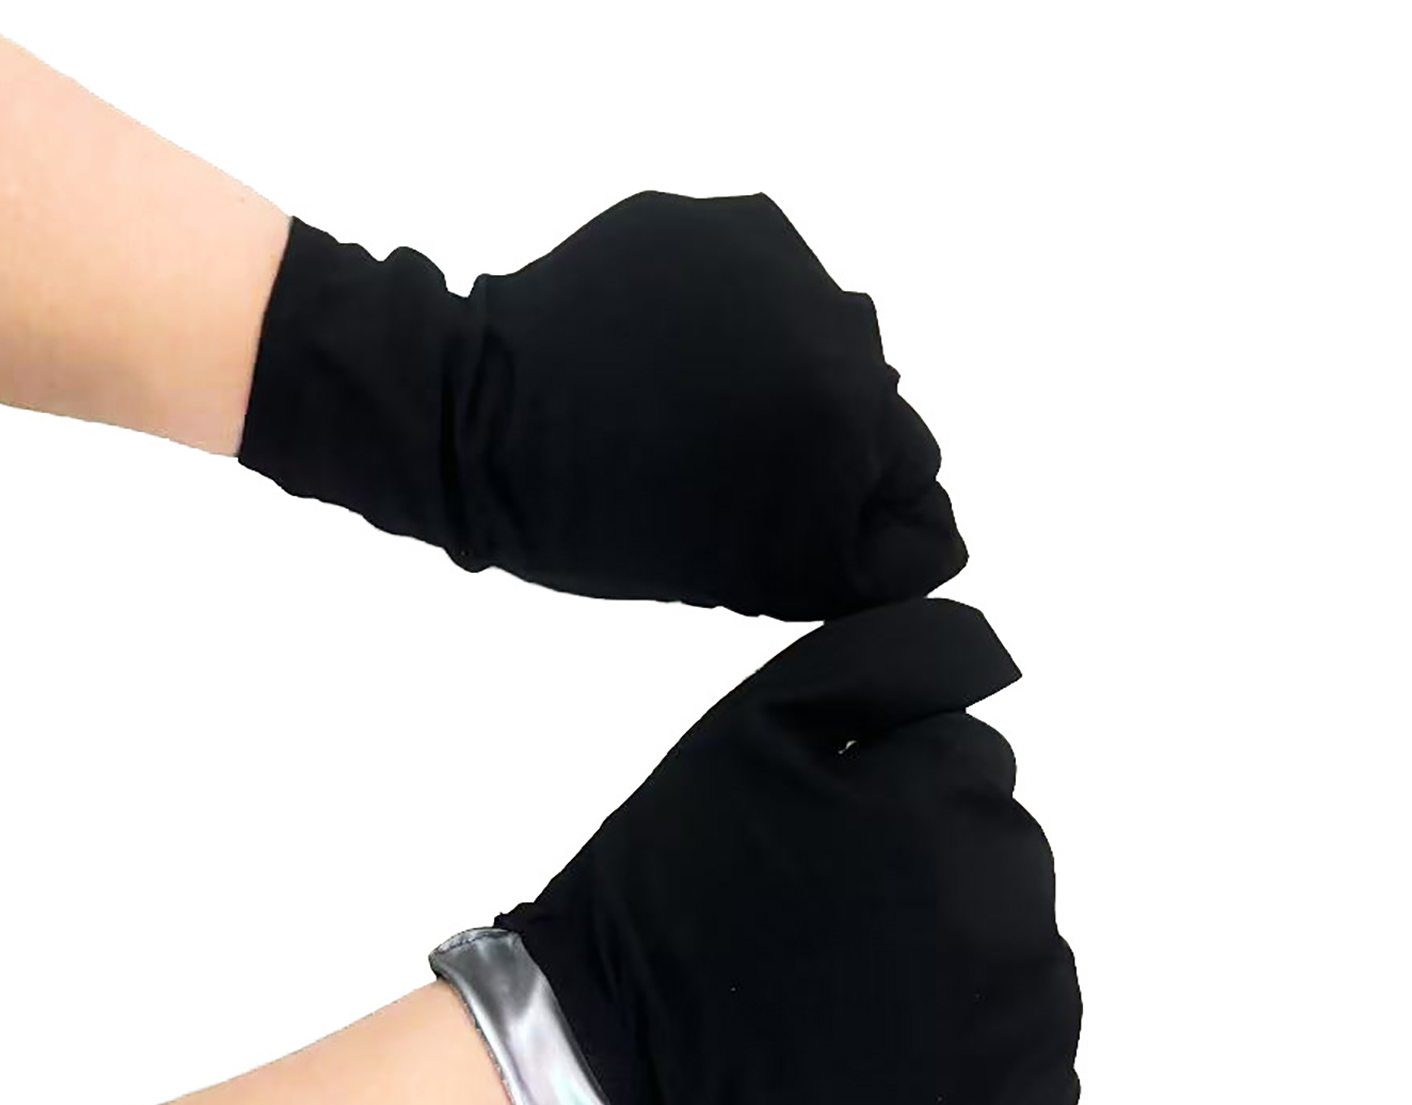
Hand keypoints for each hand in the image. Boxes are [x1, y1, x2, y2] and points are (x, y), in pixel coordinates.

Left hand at [237, 191, 965, 618]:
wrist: (474, 418)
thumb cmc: (606, 523)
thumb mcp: (755, 574)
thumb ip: (866, 558)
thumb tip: (936, 525)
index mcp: (848, 426)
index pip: (917, 478)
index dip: (859, 508)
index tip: (786, 513)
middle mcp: (839, 335)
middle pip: (880, 402)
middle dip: (825, 435)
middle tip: (732, 459)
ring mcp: (786, 268)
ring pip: (833, 336)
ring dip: (788, 366)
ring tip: (696, 397)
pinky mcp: (733, 223)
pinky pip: (777, 283)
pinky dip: (743, 313)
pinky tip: (676, 343)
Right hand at [492, 598, 1081, 1104]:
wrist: (625, 1070)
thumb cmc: (679, 886)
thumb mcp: (755, 725)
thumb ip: (892, 656)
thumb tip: (1003, 655)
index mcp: (948, 817)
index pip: (970, 759)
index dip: (883, 788)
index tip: (815, 843)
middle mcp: (1009, 928)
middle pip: (1002, 851)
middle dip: (927, 865)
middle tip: (823, 921)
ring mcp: (1020, 1044)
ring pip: (1021, 948)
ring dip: (955, 955)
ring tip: (847, 992)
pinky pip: (1029, 1054)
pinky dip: (973, 1053)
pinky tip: (884, 1054)